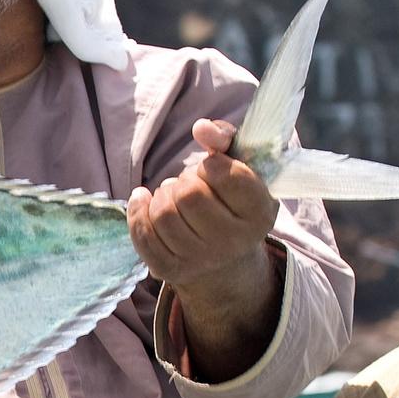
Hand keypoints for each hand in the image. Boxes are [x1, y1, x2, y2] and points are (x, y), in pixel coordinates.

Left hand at [129, 117, 278, 309]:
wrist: (226, 255)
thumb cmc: (231, 199)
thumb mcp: (240, 167)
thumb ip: (225, 138)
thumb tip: (201, 127)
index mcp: (259, 213)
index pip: (222, 174)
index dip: (210, 164)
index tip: (212, 169)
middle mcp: (234, 243)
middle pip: (188, 194)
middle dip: (184, 180)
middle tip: (192, 184)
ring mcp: (201, 261)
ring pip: (163, 213)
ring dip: (163, 195)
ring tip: (176, 198)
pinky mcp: (170, 270)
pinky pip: (142, 234)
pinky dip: (139, 210)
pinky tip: (145, 200)